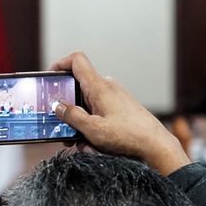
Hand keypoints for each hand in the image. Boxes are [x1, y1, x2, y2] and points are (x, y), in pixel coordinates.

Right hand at [50, 52, 190, 174]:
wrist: (155, 145)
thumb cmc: (128, 136)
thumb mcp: (93, 130)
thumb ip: (72, 116)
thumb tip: (57, 105)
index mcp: (99, 87)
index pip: (77, 61)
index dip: (60, 64)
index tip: (49, 77)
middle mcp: (107, 87)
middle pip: (78, 90)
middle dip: (67, 110)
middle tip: (62, 129)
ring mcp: (114, 97)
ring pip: (87, 105)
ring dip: (80, 124)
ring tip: (82, 144)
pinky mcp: (119, 107)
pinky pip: (98, 112)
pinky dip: (92, 126)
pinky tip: (94, 145)